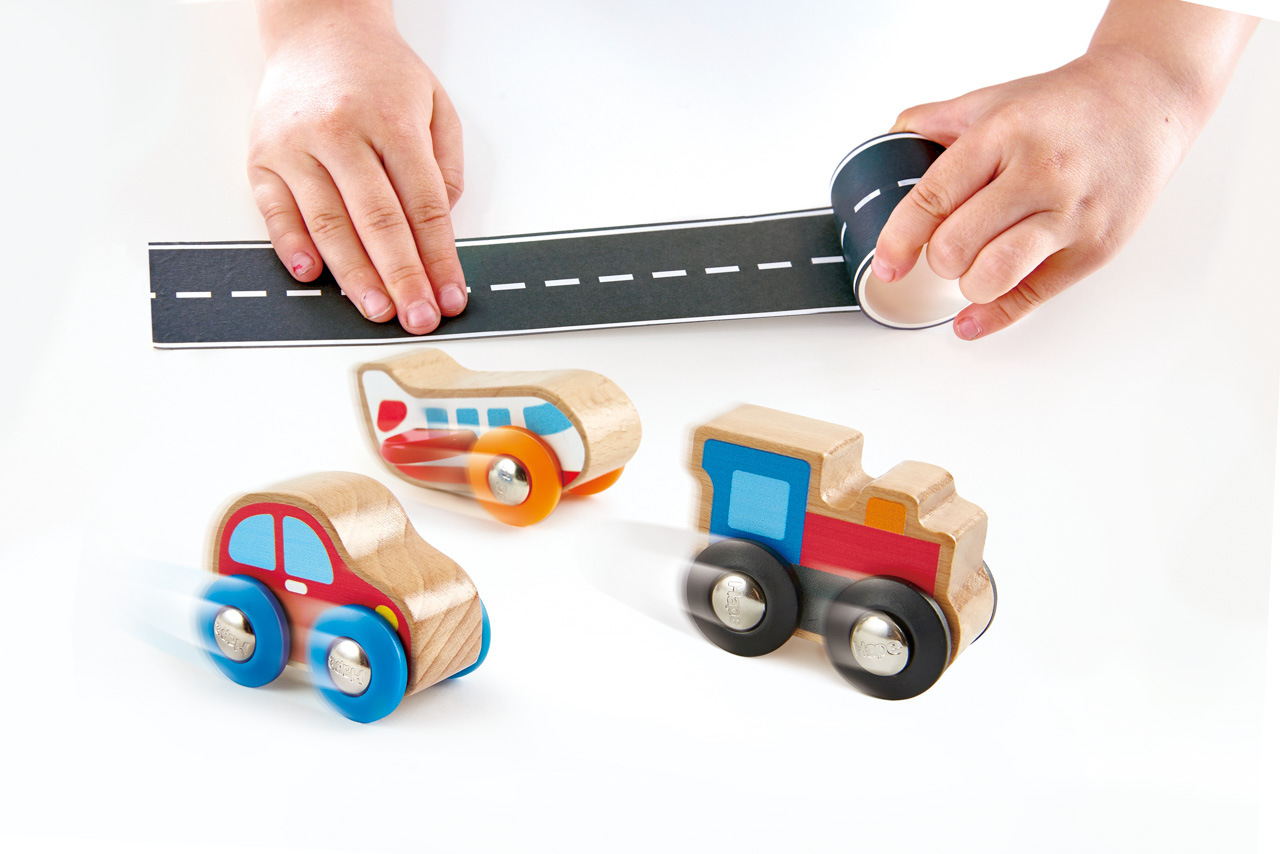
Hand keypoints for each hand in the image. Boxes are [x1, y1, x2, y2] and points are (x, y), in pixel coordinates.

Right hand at [248, 2, 465, 333]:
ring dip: (354, 276)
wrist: (318, 29)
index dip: (440, 257)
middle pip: (378, 221)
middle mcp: (341, 132)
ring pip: (328, 223)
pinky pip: (276, 211)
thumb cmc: (380, 73)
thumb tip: (441, 226)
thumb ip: (445, 165)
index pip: (423, 206)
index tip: (451, 294)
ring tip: (377, 311)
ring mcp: (296, 145)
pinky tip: (311, 275)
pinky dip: (292, 246)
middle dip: (402, 278)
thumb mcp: (435, 105)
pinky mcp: (262, 156)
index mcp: (392, 121)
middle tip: (417, 317)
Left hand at [873, 45, 1192, 339]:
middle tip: (946, 251)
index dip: (899, 239)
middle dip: (939, 260)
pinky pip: (1034, 296)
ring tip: (972, 270)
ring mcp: (1072, 212)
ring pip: (993, 275)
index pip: (933, 198)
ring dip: (968, 284)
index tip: (887, 262)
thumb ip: (937, 121)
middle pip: (957, 245)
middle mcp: (1040, 173)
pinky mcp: (1096, 246)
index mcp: (1004, 135)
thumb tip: (888, 139)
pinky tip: (971, 319)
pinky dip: (994, 316)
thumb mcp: (996, 100)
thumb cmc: (1067, 105)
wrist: (1147, 101)